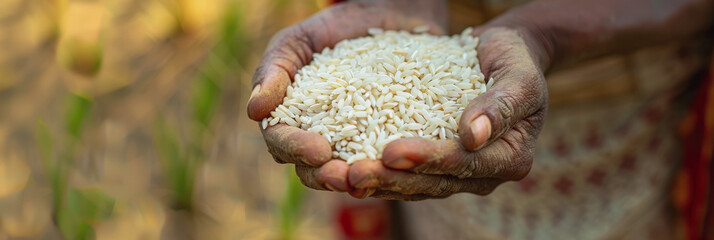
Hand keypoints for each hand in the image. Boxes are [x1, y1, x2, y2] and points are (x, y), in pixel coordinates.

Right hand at [247, 1, 443, 192]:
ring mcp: (357, 145)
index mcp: (290, 122)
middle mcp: (321, 140)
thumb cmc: (333, 28)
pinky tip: (409, 165)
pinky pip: (393, 164)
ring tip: (373, 177)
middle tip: (345, 176)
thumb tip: (254, 111)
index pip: (282, 144)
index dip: (297, 150)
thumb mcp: (298, 41)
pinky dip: (398, 168)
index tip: (318, 150)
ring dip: (362, 182)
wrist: (386, 16)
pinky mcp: (392, 142)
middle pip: (314, 171)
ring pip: (352, 175)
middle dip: (327, 177)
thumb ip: (273, 71)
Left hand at [347, 27, 548, 199]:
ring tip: (343, 175)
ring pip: (416, 185)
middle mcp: (484, 174)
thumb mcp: (519, 74)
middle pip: (435, 183)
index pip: (465, 164)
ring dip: (379, 182)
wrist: (500, 57)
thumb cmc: (514, 59)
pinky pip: (405, 174)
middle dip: (393, 178)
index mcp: (510, 158)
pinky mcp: (436, 165)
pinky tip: (346, 165)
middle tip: (355, 172)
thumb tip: (474, 136)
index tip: (391, 151)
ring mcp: (459, 174)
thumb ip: (502, 104)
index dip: (428, 160)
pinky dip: (378, 171)